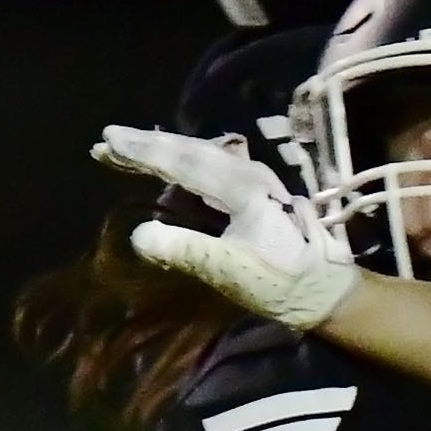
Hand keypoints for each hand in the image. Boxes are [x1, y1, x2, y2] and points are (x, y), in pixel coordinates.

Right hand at [93, 125, 359, 330]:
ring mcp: (255, 181)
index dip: (145, 151)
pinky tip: (164, 170)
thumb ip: (186, 251)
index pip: (186, 161)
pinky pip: (210, 168)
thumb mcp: (230, 270)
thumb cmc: (281, 281)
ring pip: (200, 156)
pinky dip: (181, 164)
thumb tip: (139, 235)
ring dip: (162, 152)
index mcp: (245, 188)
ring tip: (123, 152)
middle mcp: (251, 175)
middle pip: (191, 150)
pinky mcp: (255, 193)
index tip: (108, 140)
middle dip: (147, 145)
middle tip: (105, 141)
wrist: (326, 289)